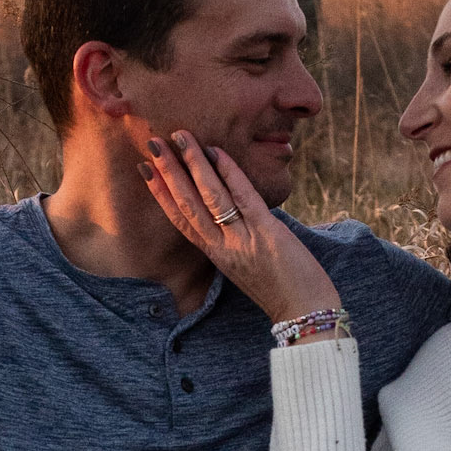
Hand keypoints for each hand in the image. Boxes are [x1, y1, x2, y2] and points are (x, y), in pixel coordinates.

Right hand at [141, 131, 341, 325]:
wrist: (305, 313)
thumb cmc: (281, 289)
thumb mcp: (247, 265)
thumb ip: (235, 239)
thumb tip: (232, 209)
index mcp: (216, 255)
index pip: (180, 220)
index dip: (160, 194)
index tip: (145, 170)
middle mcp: (223, 248)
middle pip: (188, 205)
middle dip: (168, 172)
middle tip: (152, 142)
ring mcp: (243, 240)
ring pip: (210, 197)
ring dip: (194, 164)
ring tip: (181, 137)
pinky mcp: (267, 234)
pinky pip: (244, 198)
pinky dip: (230, 173)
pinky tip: (217, 152)